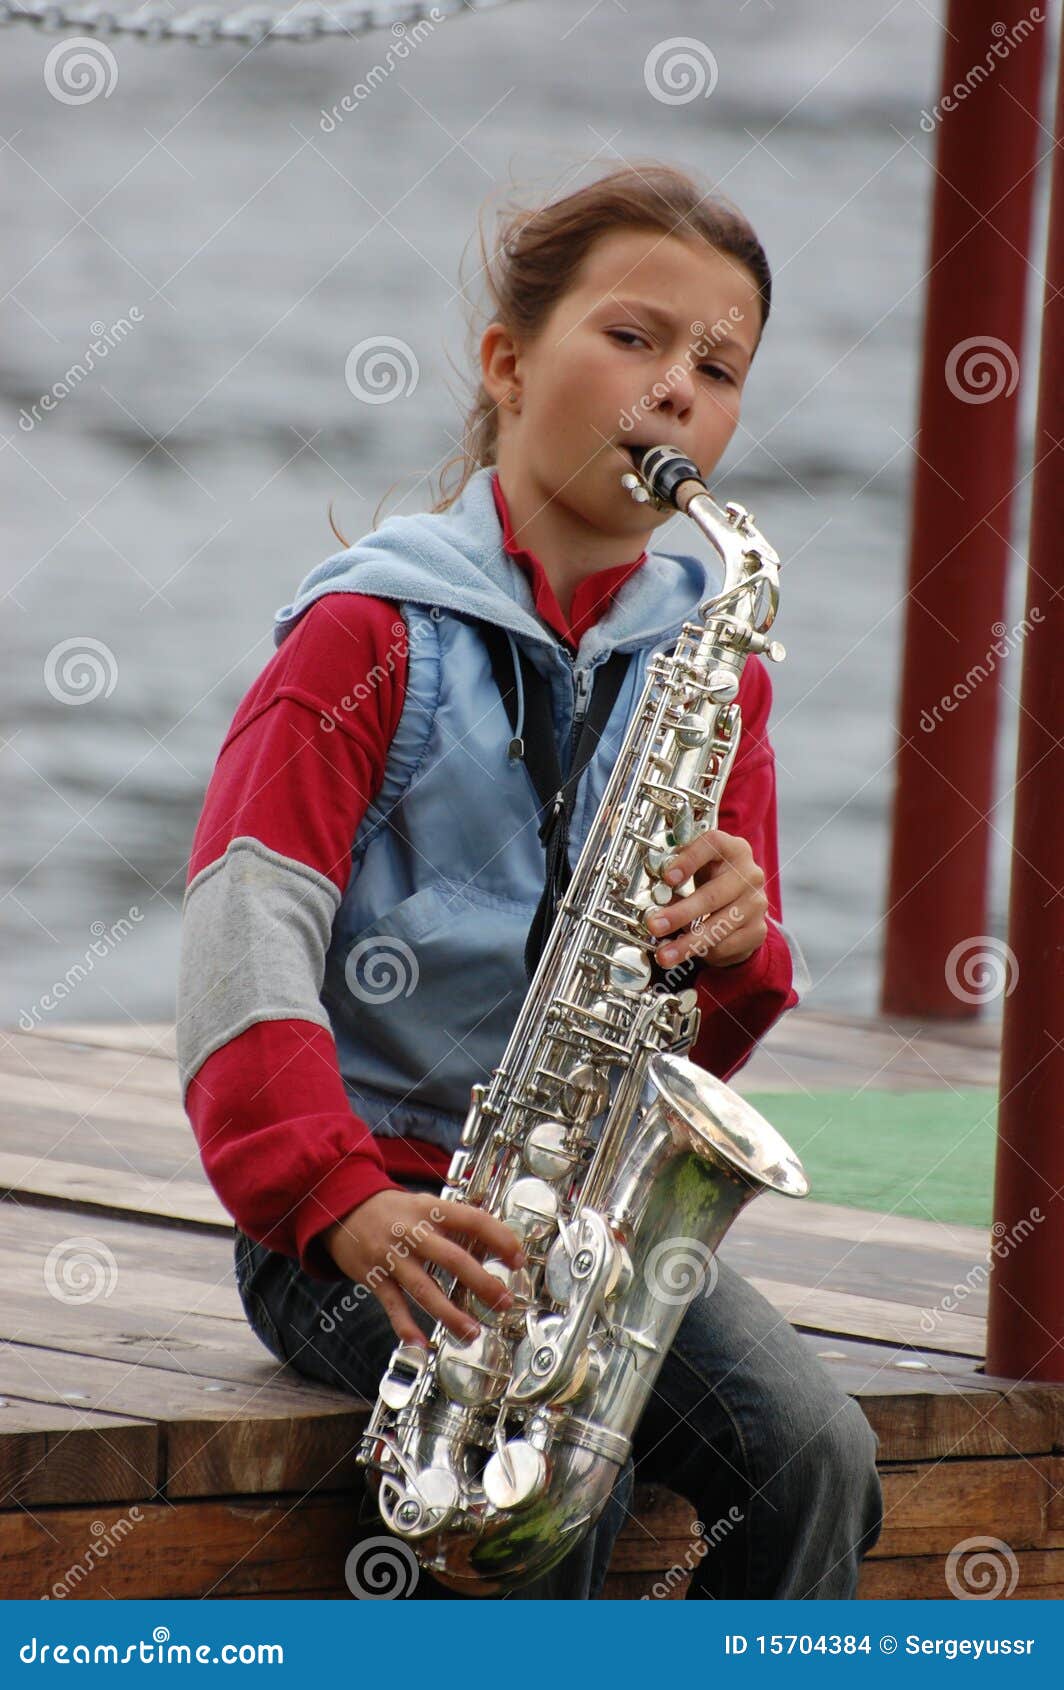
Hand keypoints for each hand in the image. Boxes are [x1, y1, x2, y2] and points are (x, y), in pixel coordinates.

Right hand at [321, 1189, 526, 1349]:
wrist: (342, 1207)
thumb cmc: (393, 1209)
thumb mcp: (425, 1204)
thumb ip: (454, 1224)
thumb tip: (493, 1244)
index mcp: (431, 1210)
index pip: (473, 1220)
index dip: (499, 1238)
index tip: (518, 1258)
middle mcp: (413, 1232)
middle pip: (453, 1259)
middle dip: (482, 1283)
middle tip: (504, 1302)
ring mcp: (392, 1256)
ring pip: (425, 1288)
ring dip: (451, 1313)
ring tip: (472, 1332)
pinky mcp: (374, 1277)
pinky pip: (393, 1305)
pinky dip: (406, 1326)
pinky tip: (421, 1344)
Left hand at [644, 827, 768, 969]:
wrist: (743, 906)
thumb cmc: (713, 881)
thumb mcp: (697, 869)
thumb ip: (678, 876)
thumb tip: (654, 898)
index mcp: (732, 849)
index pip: (712, 845)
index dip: (689, 860)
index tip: (667, 877)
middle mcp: (749, 874)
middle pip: (713, 895)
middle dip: (680, 914)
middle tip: (655, 925)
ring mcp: (756, 903)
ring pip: (719, 926)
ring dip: (687, 943)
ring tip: (664, 954)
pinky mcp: (757, 929)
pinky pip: (726, 945)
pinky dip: (704, 951)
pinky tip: (687, 953)